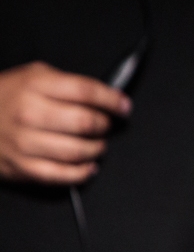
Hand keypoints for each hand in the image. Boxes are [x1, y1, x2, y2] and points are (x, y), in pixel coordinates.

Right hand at [0, 61, 131, 184]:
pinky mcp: (19, 167)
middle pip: (85, 123)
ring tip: (98, 144)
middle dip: (105, 125)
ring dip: (97, 149)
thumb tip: (104, 95)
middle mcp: (29, 114)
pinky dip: (81, 173)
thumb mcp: (33, 75)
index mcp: (35, 86)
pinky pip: (59, 175)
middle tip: (106, 125)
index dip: (112, 100)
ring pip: (77, 151)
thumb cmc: (5, 96)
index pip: (86, 91)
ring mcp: (23, 143)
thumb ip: (67, 83)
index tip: (123, 106)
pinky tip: (89, 167)